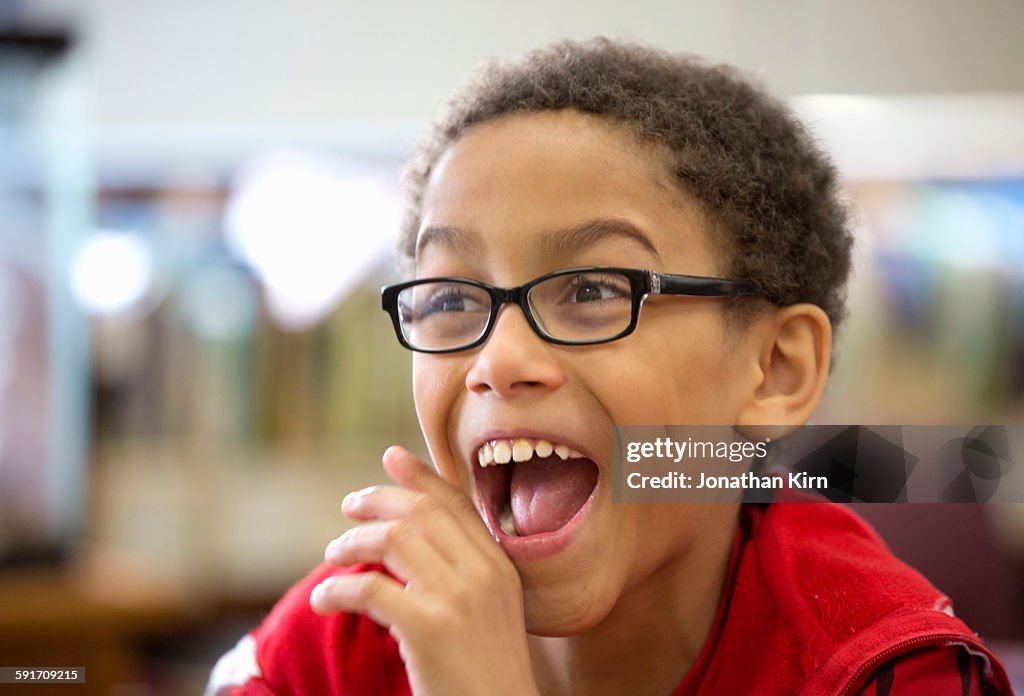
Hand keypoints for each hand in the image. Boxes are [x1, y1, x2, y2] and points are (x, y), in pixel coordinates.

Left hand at [310, 446, 538, 695]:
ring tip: (333, 556)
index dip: (422, 475)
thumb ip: (463, 575)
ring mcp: (458, 598)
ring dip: (353, 542)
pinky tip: (323, 600)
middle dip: (378, 500)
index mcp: (500, 567)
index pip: (457, 504)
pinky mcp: (429, 628)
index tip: (392, 457)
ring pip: (394, 539)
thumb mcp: (490, 614)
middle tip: (349, 507)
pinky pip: (371, 591)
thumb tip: (410, 542)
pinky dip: (338, 590)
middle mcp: (483, 573)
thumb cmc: (487, 676)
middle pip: (422, 512)